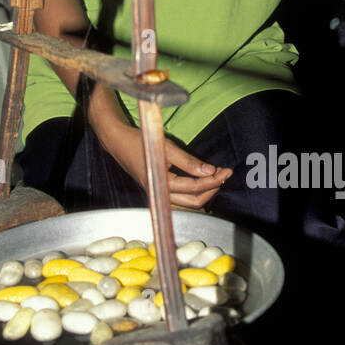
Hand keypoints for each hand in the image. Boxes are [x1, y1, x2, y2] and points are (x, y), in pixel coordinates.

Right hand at [103, 120, 232, 208]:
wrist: (118, 142)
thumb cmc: (140, 143)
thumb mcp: (166, 148)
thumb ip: (188, 161)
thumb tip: (209, 170)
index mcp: (162, 184)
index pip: (195, 187)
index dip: (213, 180)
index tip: (225, 170)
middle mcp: (160, 193)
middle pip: (195, 201)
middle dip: (212, 188)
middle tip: (224, 174)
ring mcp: (160, 193)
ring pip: (189, 202)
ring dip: (205, 191)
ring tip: (216, 176)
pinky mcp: (160, 190)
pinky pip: (182, 197)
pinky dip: (195, 191)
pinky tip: (203, 180)